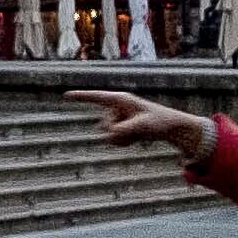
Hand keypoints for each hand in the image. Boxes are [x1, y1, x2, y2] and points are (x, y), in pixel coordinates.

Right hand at [63, 89, 215, 162]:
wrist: (171, 128)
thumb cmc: (158, 122)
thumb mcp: (142, 126)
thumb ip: (123, 130)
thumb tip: (108, 136)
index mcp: (120, 100)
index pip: (96, 97)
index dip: (81, 97)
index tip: (66, 95)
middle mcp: (117, 108)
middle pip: (103, 125)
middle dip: (116, 132)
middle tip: (135, 131)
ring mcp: (119, 118)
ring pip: (107, 135)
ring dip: (121, 139)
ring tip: (137, 134)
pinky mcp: (122, 128)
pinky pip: (113, 140)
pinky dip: (123, 142)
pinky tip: (136, 138)